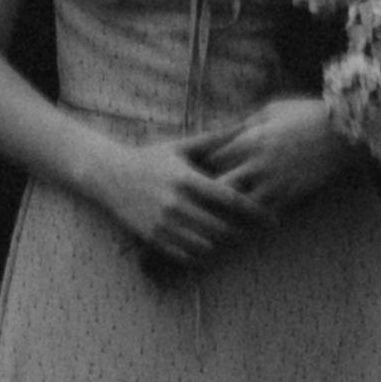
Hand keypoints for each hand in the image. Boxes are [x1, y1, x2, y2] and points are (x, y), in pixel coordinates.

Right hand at [86, 133, 266, 279]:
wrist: (108, 174)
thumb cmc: (150, 158)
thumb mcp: (180, 146)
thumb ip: (213, 140)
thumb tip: (243, 125)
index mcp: (187, 179)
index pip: (229, 199)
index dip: (254, 211)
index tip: (272, 219)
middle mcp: (176, 203)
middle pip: (220, 227)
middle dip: (241, 233)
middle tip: (253, 234)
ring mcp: (163, 223)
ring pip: (204, 245)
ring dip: (221, 245)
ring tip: (232, 242)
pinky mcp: (152, 237)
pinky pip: (184, 255)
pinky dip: (200, 256)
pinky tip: (207, 250)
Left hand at [192, 97, 351, 226]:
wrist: (344, 131)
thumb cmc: (306, 113)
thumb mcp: (272, 108)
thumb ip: (246, 121)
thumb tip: (225, 129)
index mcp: (249, 138)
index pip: (210, 159)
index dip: (202, 167)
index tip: (199, 172)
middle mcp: (257, 163)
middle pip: (219, 186)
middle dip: (210, 193)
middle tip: (204, 199)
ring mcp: (274, 182)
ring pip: (240, 207)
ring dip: (230, 211)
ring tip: (222, 215)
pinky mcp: (291, 195)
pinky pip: (265, 214)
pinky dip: (255, 219)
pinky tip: (249, 220)